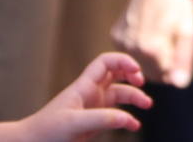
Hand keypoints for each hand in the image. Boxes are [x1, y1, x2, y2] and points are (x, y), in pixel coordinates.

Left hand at [16, 53, 150, 140]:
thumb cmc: (46, 131)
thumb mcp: (74, 123)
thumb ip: (101, 118)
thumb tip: (128, 117)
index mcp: (84, 86)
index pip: (106, 62)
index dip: (123, 61)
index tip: (136, 71)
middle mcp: (91, 94)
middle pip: (117, 75)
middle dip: (132, 76)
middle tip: (142, 83)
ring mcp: (92, 109)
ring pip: (119, 95)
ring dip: (134, 97)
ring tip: (146, 106)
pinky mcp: (93, 124)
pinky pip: (115, 116)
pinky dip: (127, 118)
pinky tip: (134, 126)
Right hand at [111, 0, 192, 87]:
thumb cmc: (177, 5)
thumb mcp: (189, 31)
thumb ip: (184, 61)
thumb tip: (178, 85)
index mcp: (153, 50)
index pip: (167, 78)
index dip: (175, 65)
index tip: (178, 47)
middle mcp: (133, 49)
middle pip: (151, 75)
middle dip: (162, 64)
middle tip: (170, 41)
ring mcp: (122, 42)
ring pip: (138, 65)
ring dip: (150, 57)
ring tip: (159, 35)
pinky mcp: (116, 36)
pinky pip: (129, 53)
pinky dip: (139, 48)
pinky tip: (147, 30)